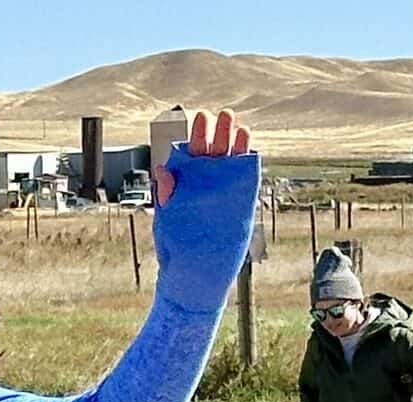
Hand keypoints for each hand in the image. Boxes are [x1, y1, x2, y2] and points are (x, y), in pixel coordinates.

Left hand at [149, 109, 261, 312]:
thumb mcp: (167, 220)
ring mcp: (223, 194)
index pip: (191, 155)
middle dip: (217, 133)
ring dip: (234, 143)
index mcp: (185, 186)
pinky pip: (245, 179)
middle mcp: (205, 187)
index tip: (200, 117)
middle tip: (223, 115)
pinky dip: (247, 162)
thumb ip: (167, 195)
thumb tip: (162, 169)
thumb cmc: (176, 248)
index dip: (196, 136)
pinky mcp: (240, 203)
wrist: (195, 274)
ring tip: (237, 124)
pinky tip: (249, 145)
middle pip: (212, 153)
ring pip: (230, 162)